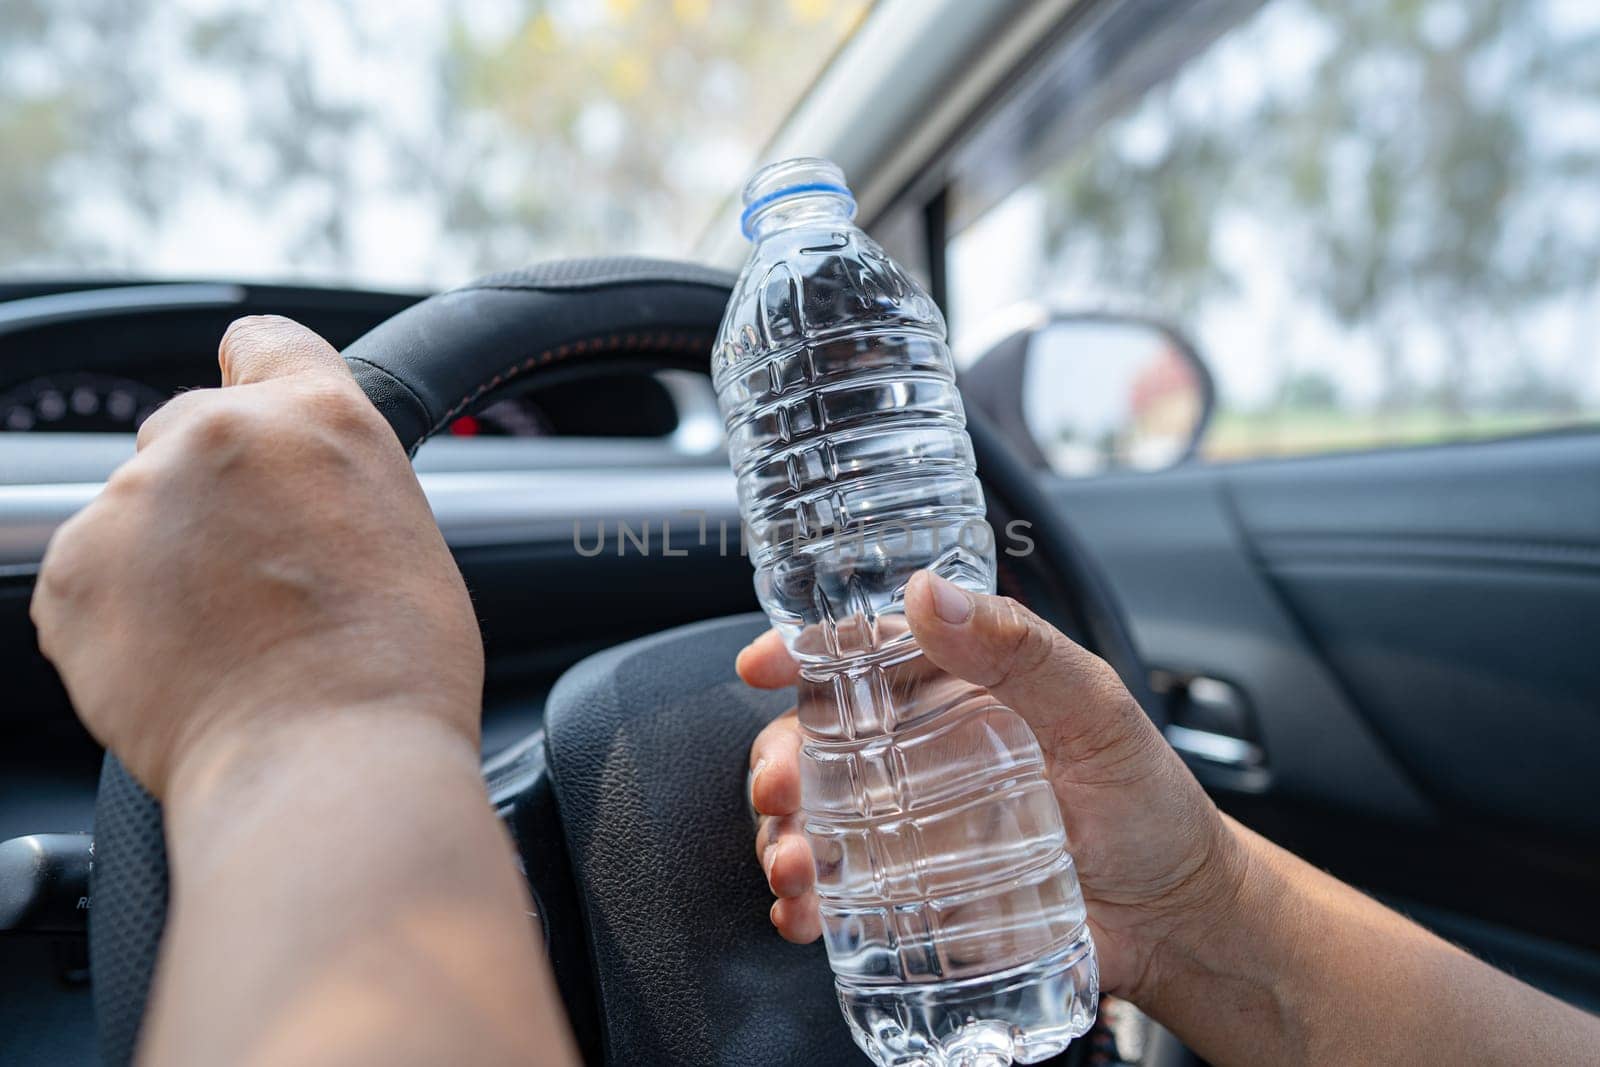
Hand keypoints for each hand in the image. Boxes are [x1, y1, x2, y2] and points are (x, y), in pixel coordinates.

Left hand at [30, 315, 483, 796]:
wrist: (327, 768)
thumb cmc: (394, 673)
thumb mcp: (402, 534)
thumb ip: (333, 483)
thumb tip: (295, 502)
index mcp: (318, 415)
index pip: (262, 343)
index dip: (261, 383)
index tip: (256, 420)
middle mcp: (216, 434)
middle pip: (188, 431)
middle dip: (212, 493)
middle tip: (260, 579)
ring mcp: (134, 501)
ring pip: (138, 513)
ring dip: (166, 559)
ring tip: (228, 640)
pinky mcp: (73, 576)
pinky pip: (93, 582)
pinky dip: (124, 618)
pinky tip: (184, 664)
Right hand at [738, 570, 1242, 1003]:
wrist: (1178, 919)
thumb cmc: (1150, 804)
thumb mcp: (1095, 708)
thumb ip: (1020, 649)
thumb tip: (928, 595)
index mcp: (957, 692)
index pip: (861, 658)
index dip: (801, 655)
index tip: (762, 665)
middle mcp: (921, 756)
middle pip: (817, 743)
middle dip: (778, 763)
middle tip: (782, 791)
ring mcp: (912, 830)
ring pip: (816, 819)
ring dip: (784, 838)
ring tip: (795, 867)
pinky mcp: (914, 898)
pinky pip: (840, 894)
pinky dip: (806, 904)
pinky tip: (803, 913)